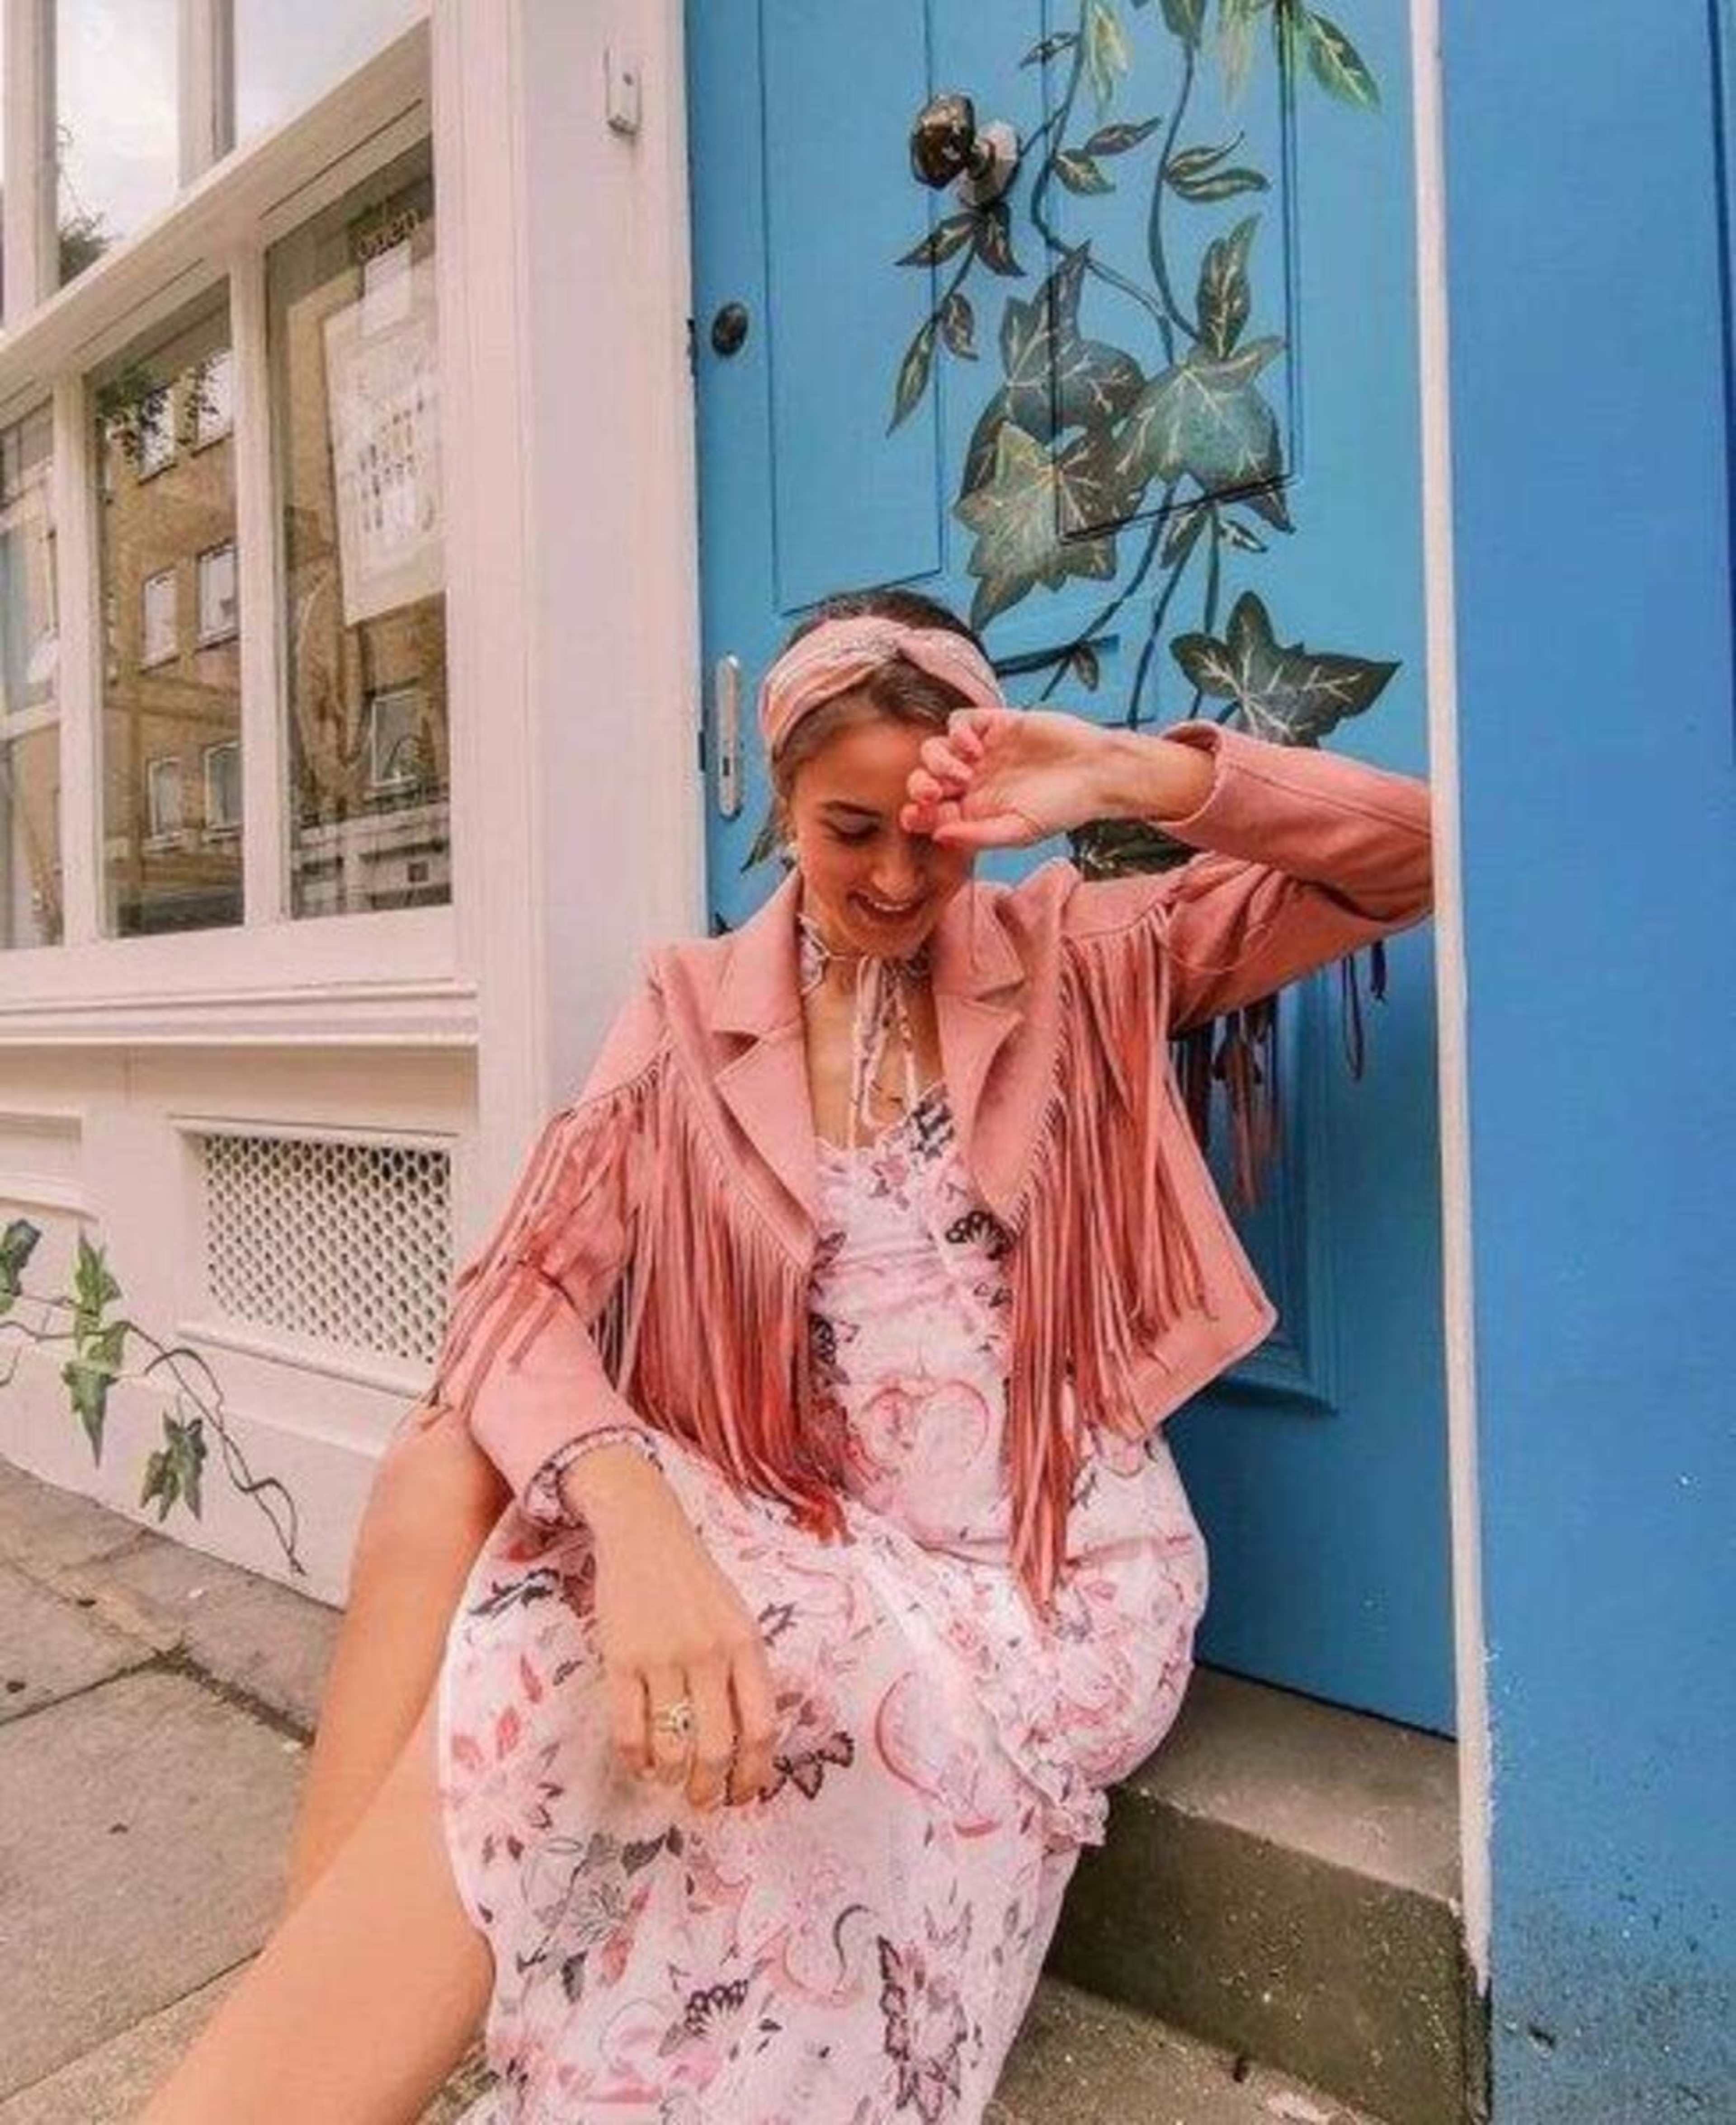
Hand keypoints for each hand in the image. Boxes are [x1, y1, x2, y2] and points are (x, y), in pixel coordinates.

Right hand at [577, 1456, 780, 1811]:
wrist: (645, 1533)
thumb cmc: (696, 1583)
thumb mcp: (737, 1619)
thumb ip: (744, 1672)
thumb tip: (748, 1744)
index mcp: (746, 1645)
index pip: (761, 1726)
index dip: (754, 1773)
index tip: (744, 1796)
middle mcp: (709, 1654)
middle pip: (715, 1747)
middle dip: (709, 1789)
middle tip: (704, 1803)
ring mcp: (663, 1657)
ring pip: (671, 1746)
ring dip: (672, 1778)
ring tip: (670, 1781)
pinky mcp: (621, 1659)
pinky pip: (628, 1730)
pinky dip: (635, 1759)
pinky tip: (640, 1762)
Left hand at [899, 705, 1114, 850]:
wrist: (1097, 772)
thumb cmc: (1062, 809)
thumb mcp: (1019, 831)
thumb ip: (977, 835)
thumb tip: (937, 836)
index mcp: (972, 810)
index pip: (929, 811)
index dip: (915, 814)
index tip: (912, 816)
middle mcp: (971, 780)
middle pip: (924, 778)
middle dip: (920, 786)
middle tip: (932, 793)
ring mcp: (980, 751)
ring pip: (934, 749)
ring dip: (937, 762)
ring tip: (964, 774)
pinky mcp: (994, 724)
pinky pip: (958, 721)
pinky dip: (958, 733)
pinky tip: (976, 750)